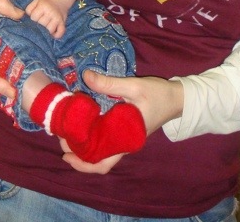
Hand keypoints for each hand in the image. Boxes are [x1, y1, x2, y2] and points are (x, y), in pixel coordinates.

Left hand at [25, 0, 76, 37]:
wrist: (60, 0)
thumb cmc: (46, 3)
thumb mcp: (36, 2)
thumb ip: (29, 9)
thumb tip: (26, 18)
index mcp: (43, 6)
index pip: (34, 18)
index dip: (33, 18)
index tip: (36, 17)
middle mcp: (51, 12)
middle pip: (41, 25)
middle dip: (39, 25)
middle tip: (41, 22)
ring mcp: (57, 18)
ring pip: (49, 30)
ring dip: (47, 31)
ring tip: (46, 27)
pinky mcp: (63, 23)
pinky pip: (60, 33)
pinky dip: (56, 35)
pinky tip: (52, 33)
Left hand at [59, 70, 183, 173]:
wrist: (178, 98)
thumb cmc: (159, 94)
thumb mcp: (134, 86)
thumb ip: (109, 83)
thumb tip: (85, 76)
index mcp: (128, 139)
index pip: (103, 162)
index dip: (82, 161)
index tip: (65, 152)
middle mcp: (125, 144)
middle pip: (98, 161)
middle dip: (78, 153)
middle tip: (61, 137)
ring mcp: (125, 139)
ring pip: (101, 153)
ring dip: (84, 146)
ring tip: (67, 131)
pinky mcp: (125, 131)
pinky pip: (106, 141)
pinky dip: (92, 137)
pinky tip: (83, 124)